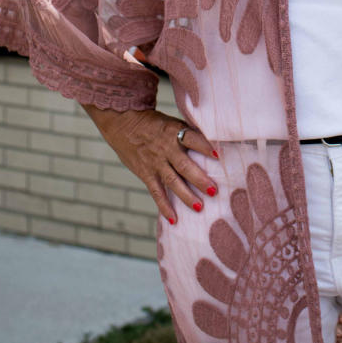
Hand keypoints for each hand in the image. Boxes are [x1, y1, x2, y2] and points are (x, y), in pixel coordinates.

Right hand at [83, 106, 218, 222]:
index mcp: (174, 132)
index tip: (218, 156)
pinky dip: (164, 207)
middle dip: (199, 179)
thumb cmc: (155, 123)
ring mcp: (155, 163)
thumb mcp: (172, 122)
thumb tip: (213, 143)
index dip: (204, 146)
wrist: (123, 123)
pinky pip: (156, 192)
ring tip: (199, 207)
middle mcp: (166, 149)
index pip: (191, 139)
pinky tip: (174, 220)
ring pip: (172, 182)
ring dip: (186, 196)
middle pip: (184, 165)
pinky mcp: (146, 174)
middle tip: (214, 190)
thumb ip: (188, 133)